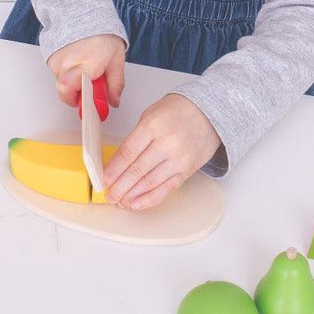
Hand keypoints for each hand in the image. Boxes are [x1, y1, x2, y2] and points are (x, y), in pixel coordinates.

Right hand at [45, 34, 124, 109]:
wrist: (84, 13)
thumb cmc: (102, 34)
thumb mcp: (117, 59)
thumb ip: (115, 83)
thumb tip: (113, 101)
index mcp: (89, 64)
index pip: (75, 93)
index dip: (80, 103)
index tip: (88, 109)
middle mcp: (69, 63)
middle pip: (66, 92)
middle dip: (77, 94)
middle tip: (88, 86)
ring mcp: (57, 61)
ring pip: (61, 85)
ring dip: (72, 83)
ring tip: (83, 69)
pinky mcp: (50, 59)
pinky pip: (57, 75)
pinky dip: (66, 74)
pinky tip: (75, 63)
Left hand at [102, 93, 220, 210]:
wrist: (210, 112)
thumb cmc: (179, 109)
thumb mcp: (151, 114)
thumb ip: (136, 136)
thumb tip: (120, 161)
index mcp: (152, 126)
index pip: (127, 152)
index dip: (113, 169)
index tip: (103, 179)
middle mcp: (166, 143)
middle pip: (137, 170)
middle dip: (119, 186)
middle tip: (109, 195)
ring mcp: (178, 158)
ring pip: (150, 182)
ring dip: (132, 195)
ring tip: (120, 201)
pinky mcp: (188, 169)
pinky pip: (167, 188)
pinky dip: (151, 198)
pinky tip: (138, 204)